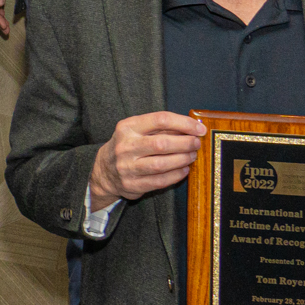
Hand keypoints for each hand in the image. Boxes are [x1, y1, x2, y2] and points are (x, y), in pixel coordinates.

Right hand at [88, 110, 205, 205]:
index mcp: (128, 127)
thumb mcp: (137, 130)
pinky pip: (160, 181)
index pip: (160, 120)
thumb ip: (161, 128)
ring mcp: (127, 167)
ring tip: (192, 156)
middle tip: (197, 144)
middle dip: (186, 143)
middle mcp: (125, 146)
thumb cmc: (128, 146)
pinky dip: (176, 175)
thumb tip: (193, 127)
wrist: (104, 171)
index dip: (184, 123)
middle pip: (162, 143)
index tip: (199, 129)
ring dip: (183, 159)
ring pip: (162, 164)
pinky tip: (184, 170)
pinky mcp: (132, 184)